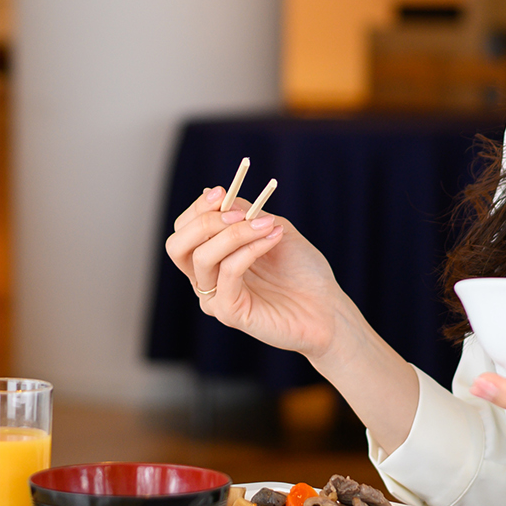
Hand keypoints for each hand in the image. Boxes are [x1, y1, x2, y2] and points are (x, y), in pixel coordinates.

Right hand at [163, 187, 353, 360]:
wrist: (327, 307)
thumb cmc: (302, 270)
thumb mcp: (271, 227)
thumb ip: (243, 212)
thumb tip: (212, 192)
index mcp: (213, 259)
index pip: (184, 231)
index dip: (198, 208)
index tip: (223, 191)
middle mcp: (207, 280)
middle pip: (177, 246)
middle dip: (204, 221)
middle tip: (238, 213)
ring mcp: (216, 299)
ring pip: (203, 258)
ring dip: (235, 233)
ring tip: (267, 226)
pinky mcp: (229, 313)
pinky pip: (228, 272)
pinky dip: (249, 249)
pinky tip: (272, 240)